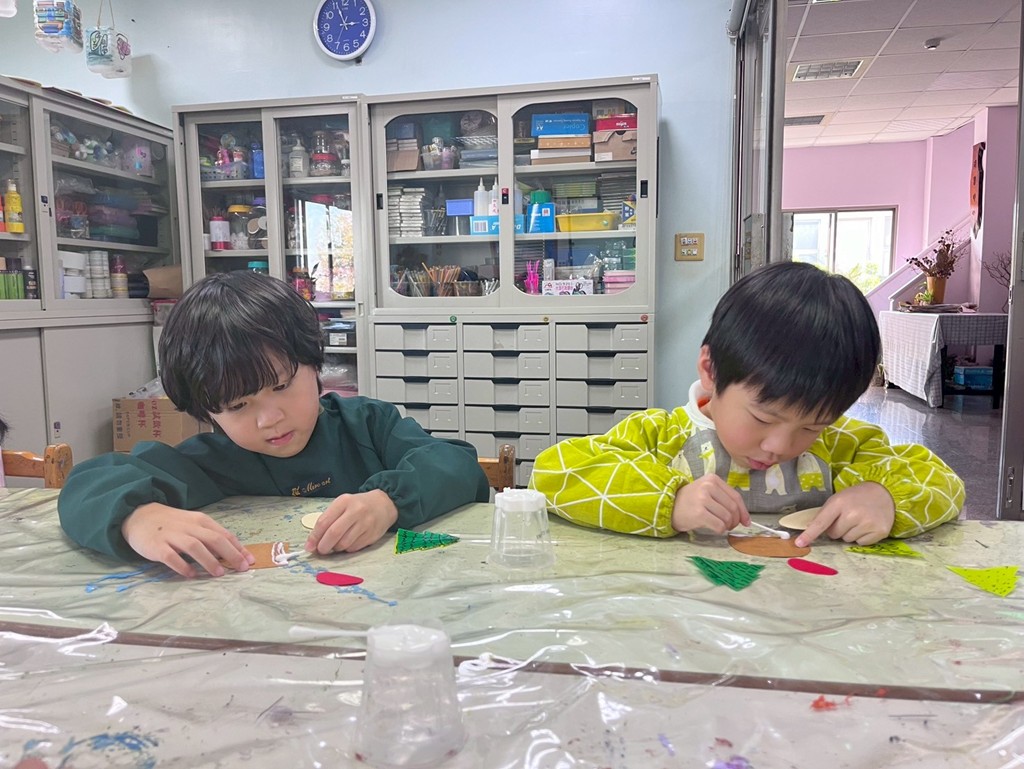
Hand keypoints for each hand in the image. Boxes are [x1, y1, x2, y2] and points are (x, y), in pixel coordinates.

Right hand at [121, 502, 254, 578]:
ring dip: (209, 560)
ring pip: (194, 546)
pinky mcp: (157, 546)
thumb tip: (232, 554)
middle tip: (241, 568)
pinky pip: (171, 556)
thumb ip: (210, 537)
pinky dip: (182, 565)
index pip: (224, 534)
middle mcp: (189, 527)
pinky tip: (191, 574)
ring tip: (220, 573)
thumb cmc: (172, 524)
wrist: (139, 515)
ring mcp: (172, 536)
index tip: (250, 561)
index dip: (238, 548)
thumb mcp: (194, 525)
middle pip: (214, 539)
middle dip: (230, 554)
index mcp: (201, 521)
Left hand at [305, 489, 397, 554]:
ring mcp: (366, 523)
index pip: (324, 521)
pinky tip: (348, 542)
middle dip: (323, 546)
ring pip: (344, 543)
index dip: (314, 537)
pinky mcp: (372, 535)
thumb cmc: (357, 506)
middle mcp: (356, 511)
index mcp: (344, 501)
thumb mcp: (342, 505)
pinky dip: (347, 549)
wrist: (384, 504)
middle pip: (334, 534)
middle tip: (321, 550)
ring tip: (336, 544)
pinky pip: (354, 548)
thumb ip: (328, 520)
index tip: (309, 546)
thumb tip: (313, 542)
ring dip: (336, 548)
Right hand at [672, 474, 750, 533]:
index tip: (746, 521)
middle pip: (733, 508)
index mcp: (712, 479)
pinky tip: (715, 528)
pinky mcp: (699, 513)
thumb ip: (724, 499)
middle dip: (735, 520)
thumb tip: (744, 517)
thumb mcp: (706, 491)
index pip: (735, 496)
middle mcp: (708, 487)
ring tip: (722, 526)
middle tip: (731, 526)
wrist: (669, 505)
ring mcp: (703, 499)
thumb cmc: (690, 501)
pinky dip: (720, 530)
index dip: (743, 511)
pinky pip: (719, 525)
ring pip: (727, 517)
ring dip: (727, 526)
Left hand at [795, 482, 895, 546]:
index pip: (821, 522)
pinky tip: (867, 525)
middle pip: (833, 534)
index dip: (809, 534)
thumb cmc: (856, 497)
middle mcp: (853, 513)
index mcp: (839, 502)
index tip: (799, 543)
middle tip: (846, 518)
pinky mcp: (880, 531)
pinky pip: (861, 544)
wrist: (884, 492)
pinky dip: (862, 537)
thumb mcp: (838, 499)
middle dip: (836, 529)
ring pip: (847, 540)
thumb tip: (808, 528)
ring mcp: (867, 523)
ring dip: (849, 533)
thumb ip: (824, 514)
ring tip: (858, 520)